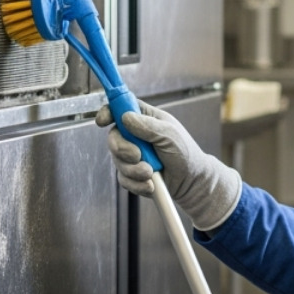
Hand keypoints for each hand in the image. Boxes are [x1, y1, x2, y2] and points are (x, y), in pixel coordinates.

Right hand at [97, 99, 241, 230]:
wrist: (191, 181)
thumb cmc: (185, 153)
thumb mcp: (169, 134)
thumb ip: (148, 125)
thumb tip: (126, 117)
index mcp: (143, 119)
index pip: (119, 109)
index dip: (107, 112)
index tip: (103, 121)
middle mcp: (134, 136)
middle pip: (113, 138)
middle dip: (123, 149)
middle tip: (138, 156)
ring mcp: (131, 156)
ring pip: (117, 161)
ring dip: (134, 170)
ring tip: (152, 173)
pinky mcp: (131, 174)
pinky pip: (123, 179)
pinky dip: (137, 184)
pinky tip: (151, 184)